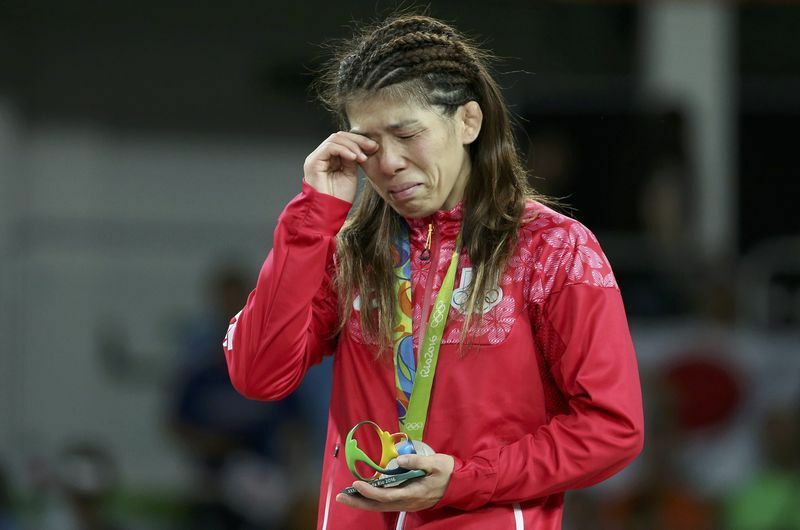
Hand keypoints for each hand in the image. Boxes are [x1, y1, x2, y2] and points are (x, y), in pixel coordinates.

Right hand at [303, 132, 378, 202]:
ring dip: (352, 146)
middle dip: (358, 140)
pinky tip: (354, 157)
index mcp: (329, 159)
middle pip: (339, 136)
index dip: (359, 141)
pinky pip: (330, 147)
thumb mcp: (350, 174)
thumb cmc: (339, 198)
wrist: (329, 212)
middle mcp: (321, 156)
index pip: (343, 141)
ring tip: (363, 157)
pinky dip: (344, 150)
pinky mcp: (313, 162)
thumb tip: (361, 147)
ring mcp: (316, 158)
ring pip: (335, 139)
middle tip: (372, 147)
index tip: (374, 147)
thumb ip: (352, 159)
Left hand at [335, 453, 454, 512]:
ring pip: (381, 506)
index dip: (370, 491)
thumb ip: (417, 462)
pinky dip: (372, 500)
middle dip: (358, 501)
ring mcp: (407, 503)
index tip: (356, 483)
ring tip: (346, 495)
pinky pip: (386, 504)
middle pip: (378, 505)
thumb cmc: (449, 473)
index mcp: (413, 493)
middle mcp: (407, 502)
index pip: (387, 495)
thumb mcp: (437, 463)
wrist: (461, 486)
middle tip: (340, 496)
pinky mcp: (407, 501)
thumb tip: (399, 460)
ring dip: (363, 502)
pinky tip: (364, 494)